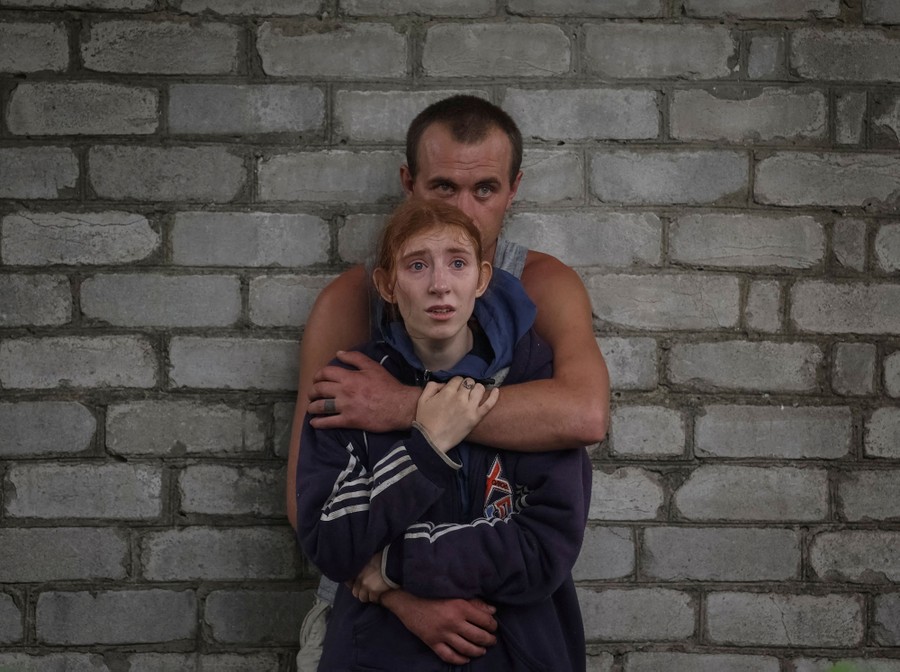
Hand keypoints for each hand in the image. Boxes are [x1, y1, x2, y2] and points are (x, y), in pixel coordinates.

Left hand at [308, 351, 417, 431]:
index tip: (317, 379)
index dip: (318, 375)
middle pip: (319, 389)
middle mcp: (344, 391)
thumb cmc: (388, 386)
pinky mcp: (349, 421)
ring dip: (312, 407)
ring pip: (321, 406)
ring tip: (311, 407)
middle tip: (312, 394)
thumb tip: (339, 353)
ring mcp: (345, 407)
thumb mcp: (373, 367)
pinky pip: (329, 422)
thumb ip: (355, 358)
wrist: (399, 406)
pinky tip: (313, 423)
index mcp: (349, 377)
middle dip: (312, 391)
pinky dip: (318, 423)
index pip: (325, 373)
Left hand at [348, 552, 389, 603]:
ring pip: (363, 598)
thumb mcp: (369, 560)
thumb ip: (365, 567)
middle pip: (355, 593)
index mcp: (358, 572)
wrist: (391, 563)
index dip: (355, 586)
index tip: (359, 587)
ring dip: (368, 597)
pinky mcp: (375, 592)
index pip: (350, 584)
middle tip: (367, 591)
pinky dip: (376, 599)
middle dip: (361, 593)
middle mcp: (360, 581)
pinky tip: (380, 595)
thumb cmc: (382, 558)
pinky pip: (373, 599)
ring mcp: (367, 587)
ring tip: (373, 594)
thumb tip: (366, 569)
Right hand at [381, 591, 496, 664]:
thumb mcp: (455, 593)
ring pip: (466, 648)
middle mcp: (453, 622)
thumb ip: (475, 602)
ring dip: (478, 651)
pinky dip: (460, 659)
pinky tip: (466, 659)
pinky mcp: (432, 642)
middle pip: (478, 636)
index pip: (485, 621)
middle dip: (489, 640)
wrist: (407, 599)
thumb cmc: (432, 593)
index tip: (494, 626)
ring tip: (482, 650)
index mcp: (460, 606)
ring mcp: (442, 634)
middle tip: (492, 640)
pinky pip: (449, 656)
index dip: (493, 625)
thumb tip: (493, 611)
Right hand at [415, 377, 499, 452]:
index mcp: (447, 392)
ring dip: (477, 388)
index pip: (458, 379)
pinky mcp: (476, 418)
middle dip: (466, 385)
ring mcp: (470, 408)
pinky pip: (489, 404)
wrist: (432, 440)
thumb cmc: (425, 421)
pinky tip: (496, 390)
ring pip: (480, 389)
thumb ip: (432, 386)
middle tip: (463, 392)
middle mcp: (460, 397)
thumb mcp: (423, 400)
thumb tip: (443, 383)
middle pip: (470, 382)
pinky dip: (494, 396)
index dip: (456, 383)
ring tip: (474, 393)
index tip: (455, 388)